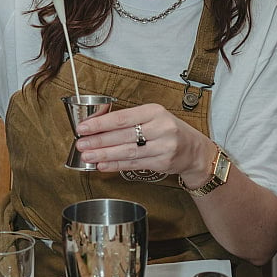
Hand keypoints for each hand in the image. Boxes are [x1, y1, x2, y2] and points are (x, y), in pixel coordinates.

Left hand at [75, 103, 213, 177]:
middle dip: (99, 141)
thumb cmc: (168, 129)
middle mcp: (161, 128)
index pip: (122, 118)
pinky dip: (116, 165)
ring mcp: (163, 147)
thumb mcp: (151, 115)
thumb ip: (126, 117)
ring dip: (104, 155)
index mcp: (154, 111)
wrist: (194, 150)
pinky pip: (134, 164)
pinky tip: (102, 166)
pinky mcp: (162, 163)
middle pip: (123, 135)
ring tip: (87, 156)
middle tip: (81, 144)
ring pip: (127, 151)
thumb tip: (97, 119)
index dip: (100, 124)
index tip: (83, 128)